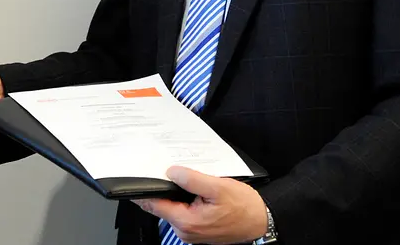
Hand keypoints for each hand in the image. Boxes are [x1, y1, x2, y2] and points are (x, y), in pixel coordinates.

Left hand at [133, 167, 267, 244]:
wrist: (261, 220)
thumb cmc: (244, 207)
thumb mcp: (218, 187)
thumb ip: (192, 180)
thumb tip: (172, 172)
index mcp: (186, 221)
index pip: (153, 204)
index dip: (145, 189)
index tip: (137, 176)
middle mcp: (185, 230)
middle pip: (161, 205)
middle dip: (161, 187)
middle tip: (164, 169)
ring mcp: (191, 231)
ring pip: (172, 207)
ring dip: (174, 192)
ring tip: (182, 176)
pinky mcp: (197, 228)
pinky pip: (183, 210)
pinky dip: (183, 198)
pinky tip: (191, 187)